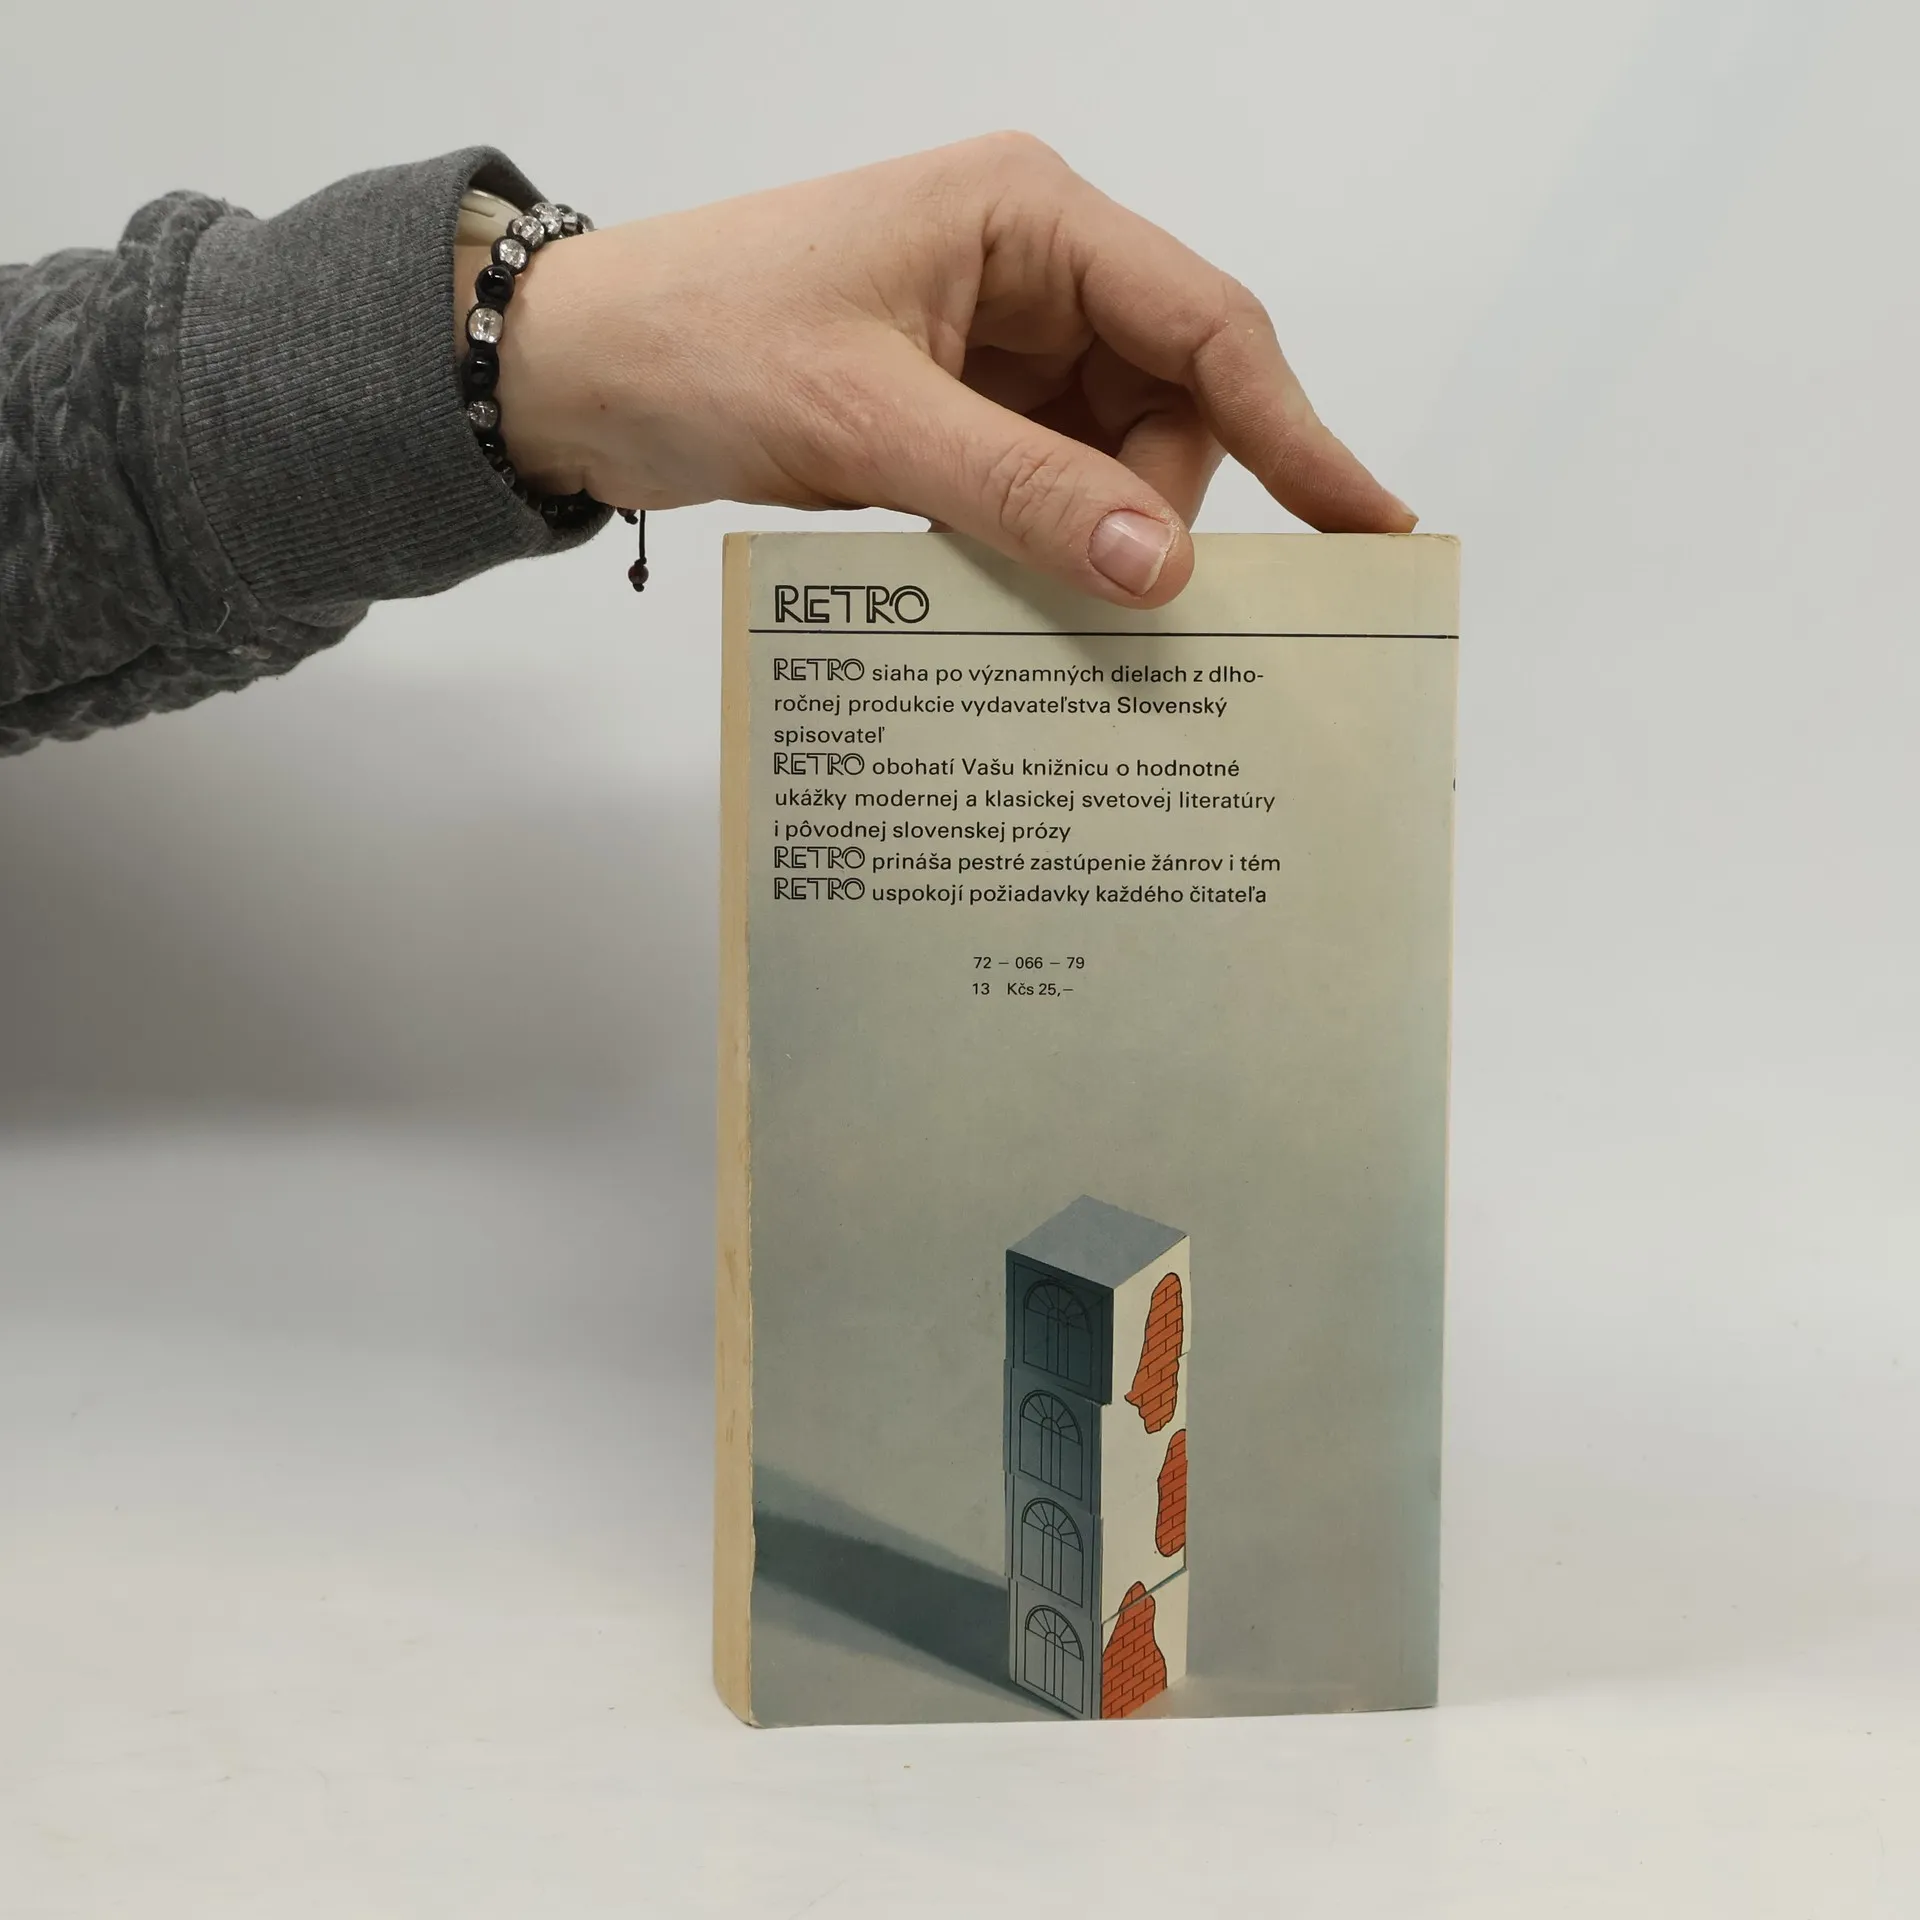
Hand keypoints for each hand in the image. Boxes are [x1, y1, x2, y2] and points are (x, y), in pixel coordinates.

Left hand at [473, 133, 1415, 606]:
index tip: (1369, 525)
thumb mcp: (867, 416)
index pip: (1205, 327)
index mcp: (1029, 218)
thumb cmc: (697, 343)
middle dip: (1157, 507)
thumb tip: (1162, 567)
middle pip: (1170, 402)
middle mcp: (1032, 270)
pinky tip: (1023, 591)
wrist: (575, 370)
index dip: (1298, 431)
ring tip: (1041, 599)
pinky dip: (1047, 541)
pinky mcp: (960, 407)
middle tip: (1127, 601)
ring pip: (1112, 456)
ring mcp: (997, 342)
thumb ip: (1019, 490)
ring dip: (1096, 534)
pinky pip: (1046, 483)